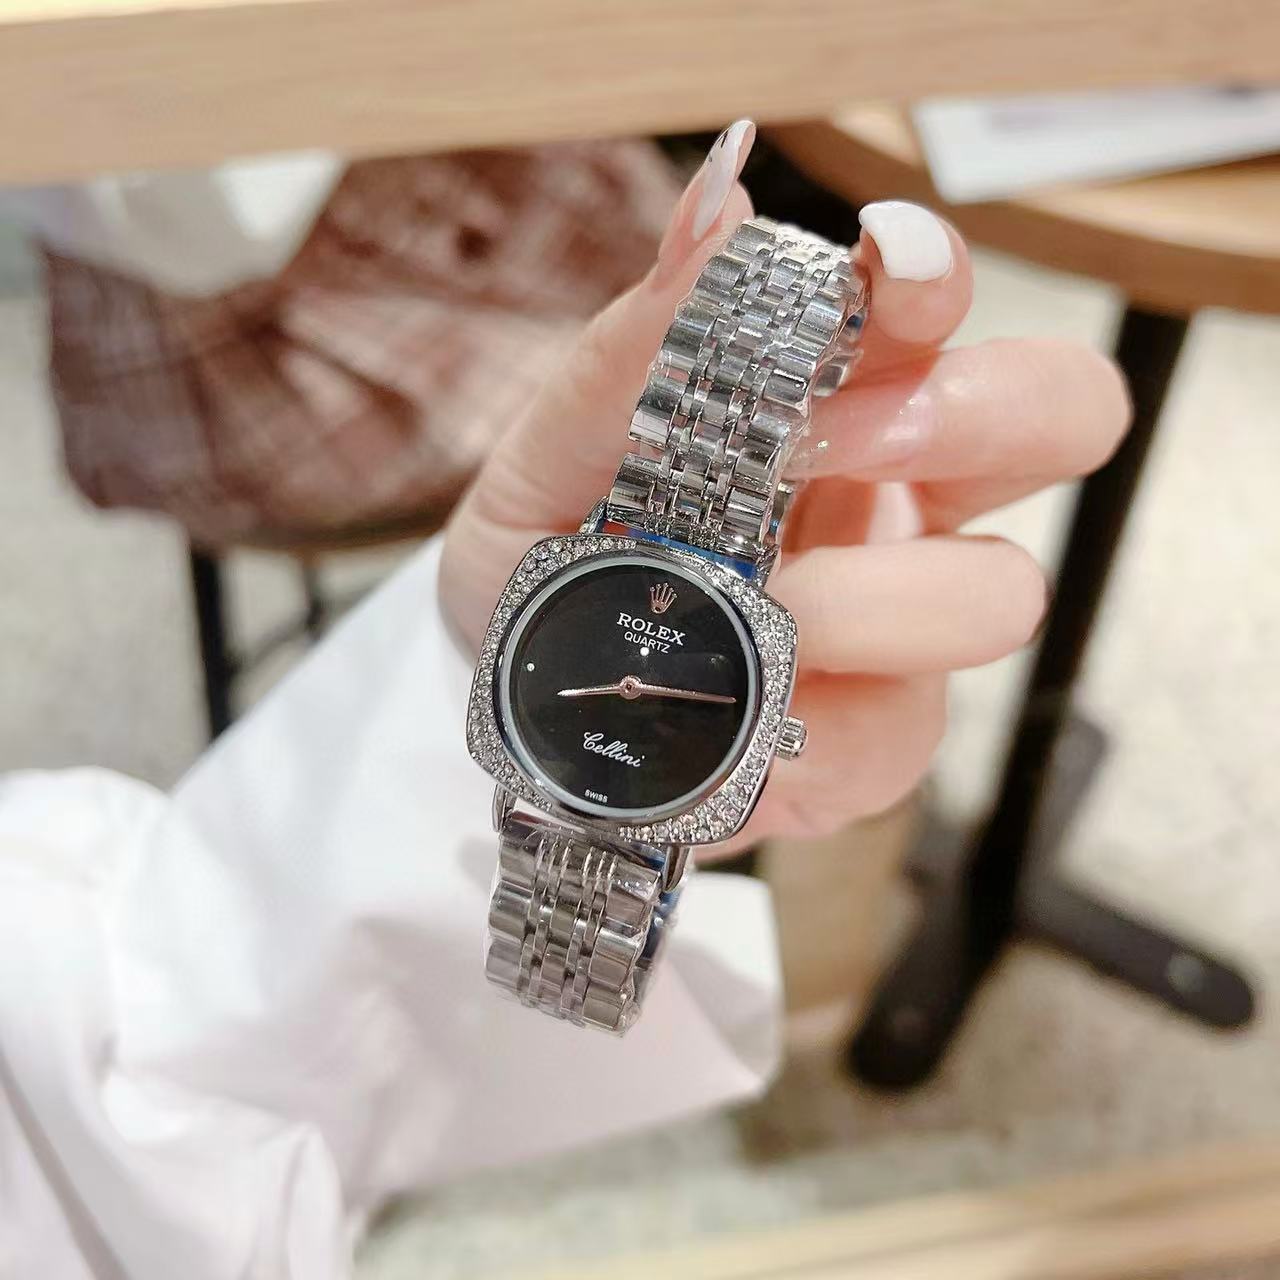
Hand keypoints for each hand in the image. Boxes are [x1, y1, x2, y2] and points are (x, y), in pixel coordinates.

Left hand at [440, 122, 1129, 850]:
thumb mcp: (551, 458)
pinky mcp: (872, 746)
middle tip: (832, 442)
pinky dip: (809, 721)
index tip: (879, 273)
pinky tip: (724, 713)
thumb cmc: (543, 562)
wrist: (503, 710)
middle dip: (970, 411)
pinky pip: (897, 734)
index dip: (934, 276)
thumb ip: (629, 352)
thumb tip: (719, 210)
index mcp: (826, 407)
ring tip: (753, 609)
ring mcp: (899, 630)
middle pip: (1059, 416)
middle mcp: (890, 505)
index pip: (938, 310)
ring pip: (1001, 591)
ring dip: (870, 592)